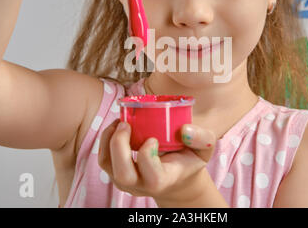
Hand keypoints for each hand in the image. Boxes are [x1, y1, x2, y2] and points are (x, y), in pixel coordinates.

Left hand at [98, 119, 216, 204]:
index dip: (148, 156)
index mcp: (165, 180)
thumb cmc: (189, 160)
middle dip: (119, 146)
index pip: (153, 176)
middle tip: (126, 124)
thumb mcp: (204, 150)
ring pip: (107, 165)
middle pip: (123, 174)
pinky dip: (105, 140)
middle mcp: (143, 185)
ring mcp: (127, 182)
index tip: (153, 138)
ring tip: (120, 121)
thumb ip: (203, 138)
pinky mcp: (117, 173)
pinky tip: (116, 126)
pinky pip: (103, 159)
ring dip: (109, 140)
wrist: (177, 176)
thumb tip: (185, 130)